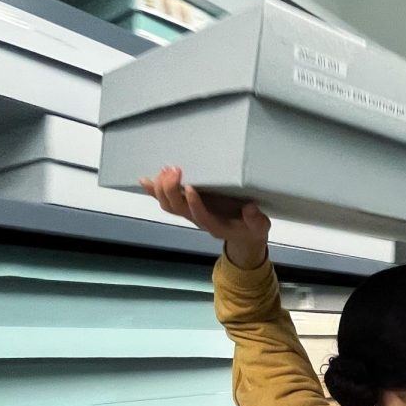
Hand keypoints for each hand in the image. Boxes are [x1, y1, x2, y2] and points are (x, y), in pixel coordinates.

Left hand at [141, 166, 270, 268]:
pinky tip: (145, 180)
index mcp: (216, 225)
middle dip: (172, 190)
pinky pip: (166, 201)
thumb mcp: (259, 227)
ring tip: (165, 169)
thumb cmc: (250, 229)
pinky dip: (154, 191)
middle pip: (177, 209)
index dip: (194, 203)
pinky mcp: (186, 207)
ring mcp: (190, 214)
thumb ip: (256, 220)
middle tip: (175, 169)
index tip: (190, 187)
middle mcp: (199, 220)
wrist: (243, 237)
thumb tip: (250, 208)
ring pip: (168, 205)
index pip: (201, 216)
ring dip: (162, 188)